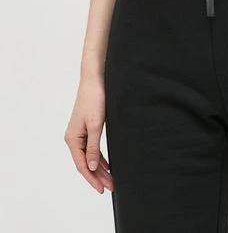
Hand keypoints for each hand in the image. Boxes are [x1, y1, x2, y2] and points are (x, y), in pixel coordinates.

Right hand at [64, 77, 113, 193]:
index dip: (92, 178)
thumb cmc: (94, 99)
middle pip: (86, 163)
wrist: (95, 80)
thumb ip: (93, 147)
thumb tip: (90, 166)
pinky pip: (92, 148)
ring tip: (111, 180)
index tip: (101, 189)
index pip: (81, 165)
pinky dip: (100, 158)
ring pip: (90, 156)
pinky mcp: (87, 128)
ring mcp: (80, 133)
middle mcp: (74, 138)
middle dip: (98, 176)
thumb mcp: (95, 125)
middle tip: (111, 187)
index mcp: (72, 139)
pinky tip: (108, 165)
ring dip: (100, 168)